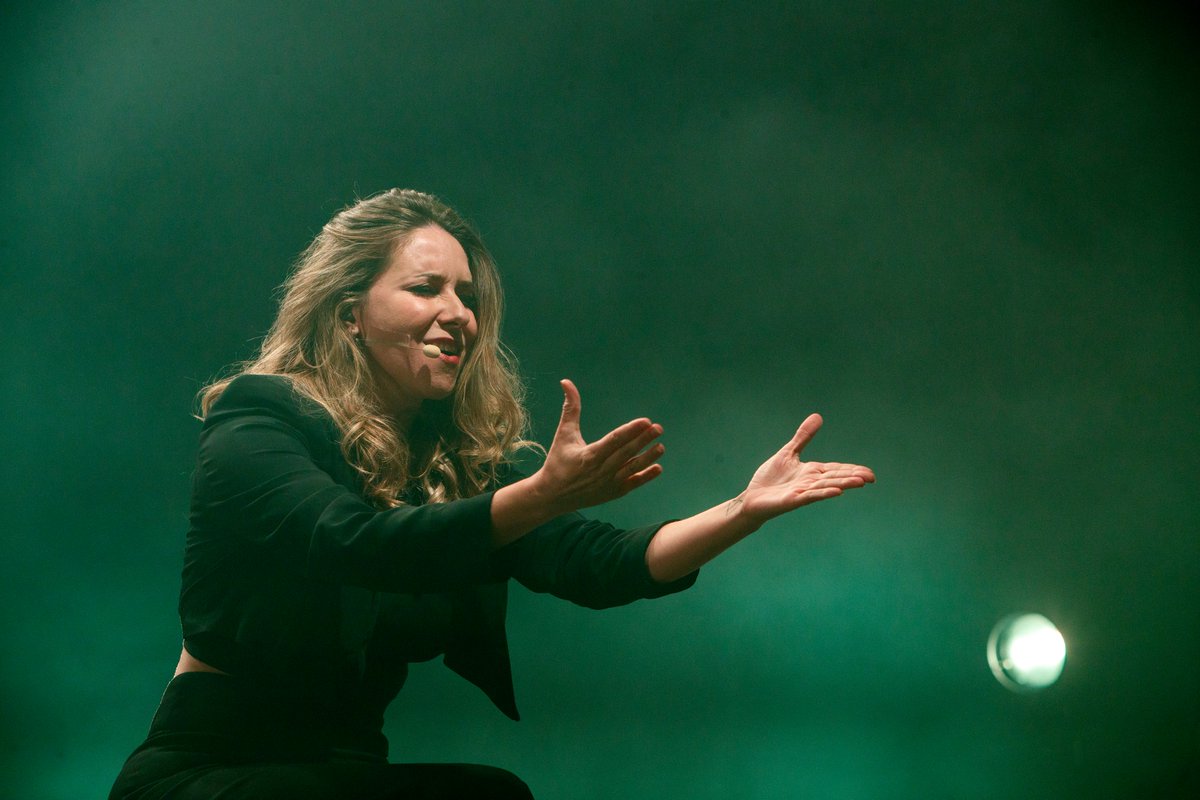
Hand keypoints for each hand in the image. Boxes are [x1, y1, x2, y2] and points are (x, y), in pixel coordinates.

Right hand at [529, 379, 664, 514]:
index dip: (631, 430)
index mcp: (589, 455)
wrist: (552, 496)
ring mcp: (608, 483)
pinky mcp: (612, 493)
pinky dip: (645, 476)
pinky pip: (632, 483)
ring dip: (648, 457)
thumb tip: (566, 382)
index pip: (615, 440)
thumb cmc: (557, 462)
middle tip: (658, 428)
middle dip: (643, 440)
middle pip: (626, 453)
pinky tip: (658, 467)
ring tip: (661, 446)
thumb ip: (570, 408)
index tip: (646, 421)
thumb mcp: (563, 433)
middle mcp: (601, 470)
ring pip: (632, 469)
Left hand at [736, 413, 874, 524]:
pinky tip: (837, 492)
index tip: (869, 473)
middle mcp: (810, 482)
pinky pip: (810, 496)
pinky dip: (823, 493)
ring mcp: (802, 492)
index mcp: (812, 472)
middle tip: (871, 478)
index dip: (852, 470)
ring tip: (860, 482)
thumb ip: (803, 437)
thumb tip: (818, 416)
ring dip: (843, 484)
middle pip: (835, 478)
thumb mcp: (788, 452)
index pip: (836, 469)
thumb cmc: (770, 479)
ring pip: (826, 486)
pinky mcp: (792, 500)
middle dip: (853, 477)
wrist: (752, 498)